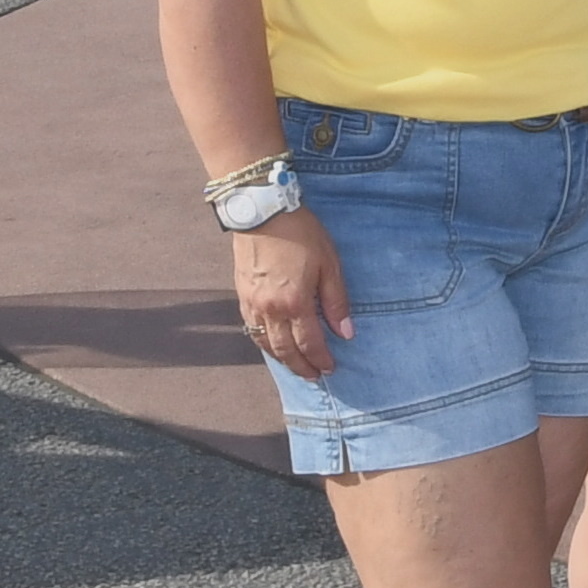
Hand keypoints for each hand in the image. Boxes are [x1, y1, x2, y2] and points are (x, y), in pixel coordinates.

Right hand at [233, 207, 350, 378]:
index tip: (330, 368)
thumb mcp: (329, 263)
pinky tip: (272, 344)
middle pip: (286, 350)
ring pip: (266, 343)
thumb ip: (336, 301)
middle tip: (314, 376)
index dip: (321, 359)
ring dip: (282, 359)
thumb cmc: (301, 233)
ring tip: (295, 365)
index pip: (310, 343)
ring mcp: (252, 304)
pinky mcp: (241, 294)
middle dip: (301, 366)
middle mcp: (271, 309)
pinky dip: (263, 342)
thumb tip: (346, 333)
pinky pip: (251, 329)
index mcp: (295, 302)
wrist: (262, 211)